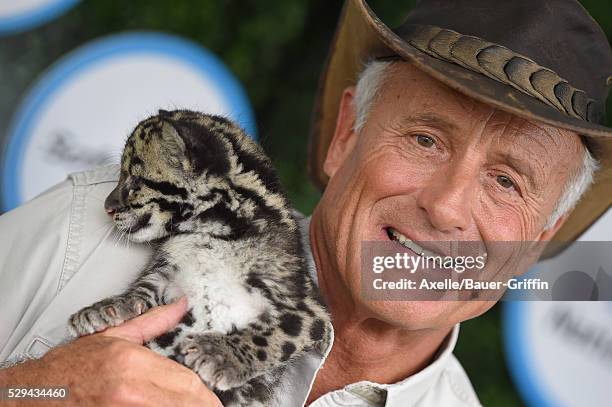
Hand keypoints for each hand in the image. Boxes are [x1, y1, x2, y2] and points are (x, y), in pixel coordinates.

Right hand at [0, 298, 222, 405]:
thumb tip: (180, 305)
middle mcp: (130, 391)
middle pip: (183, 402)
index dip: (205, 395)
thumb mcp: (115, 335)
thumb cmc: (72, 366)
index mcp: (132, 364)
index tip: (214, 401)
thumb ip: (153, 322)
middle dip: (200, 406)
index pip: (186, 382)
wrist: (36, 392)